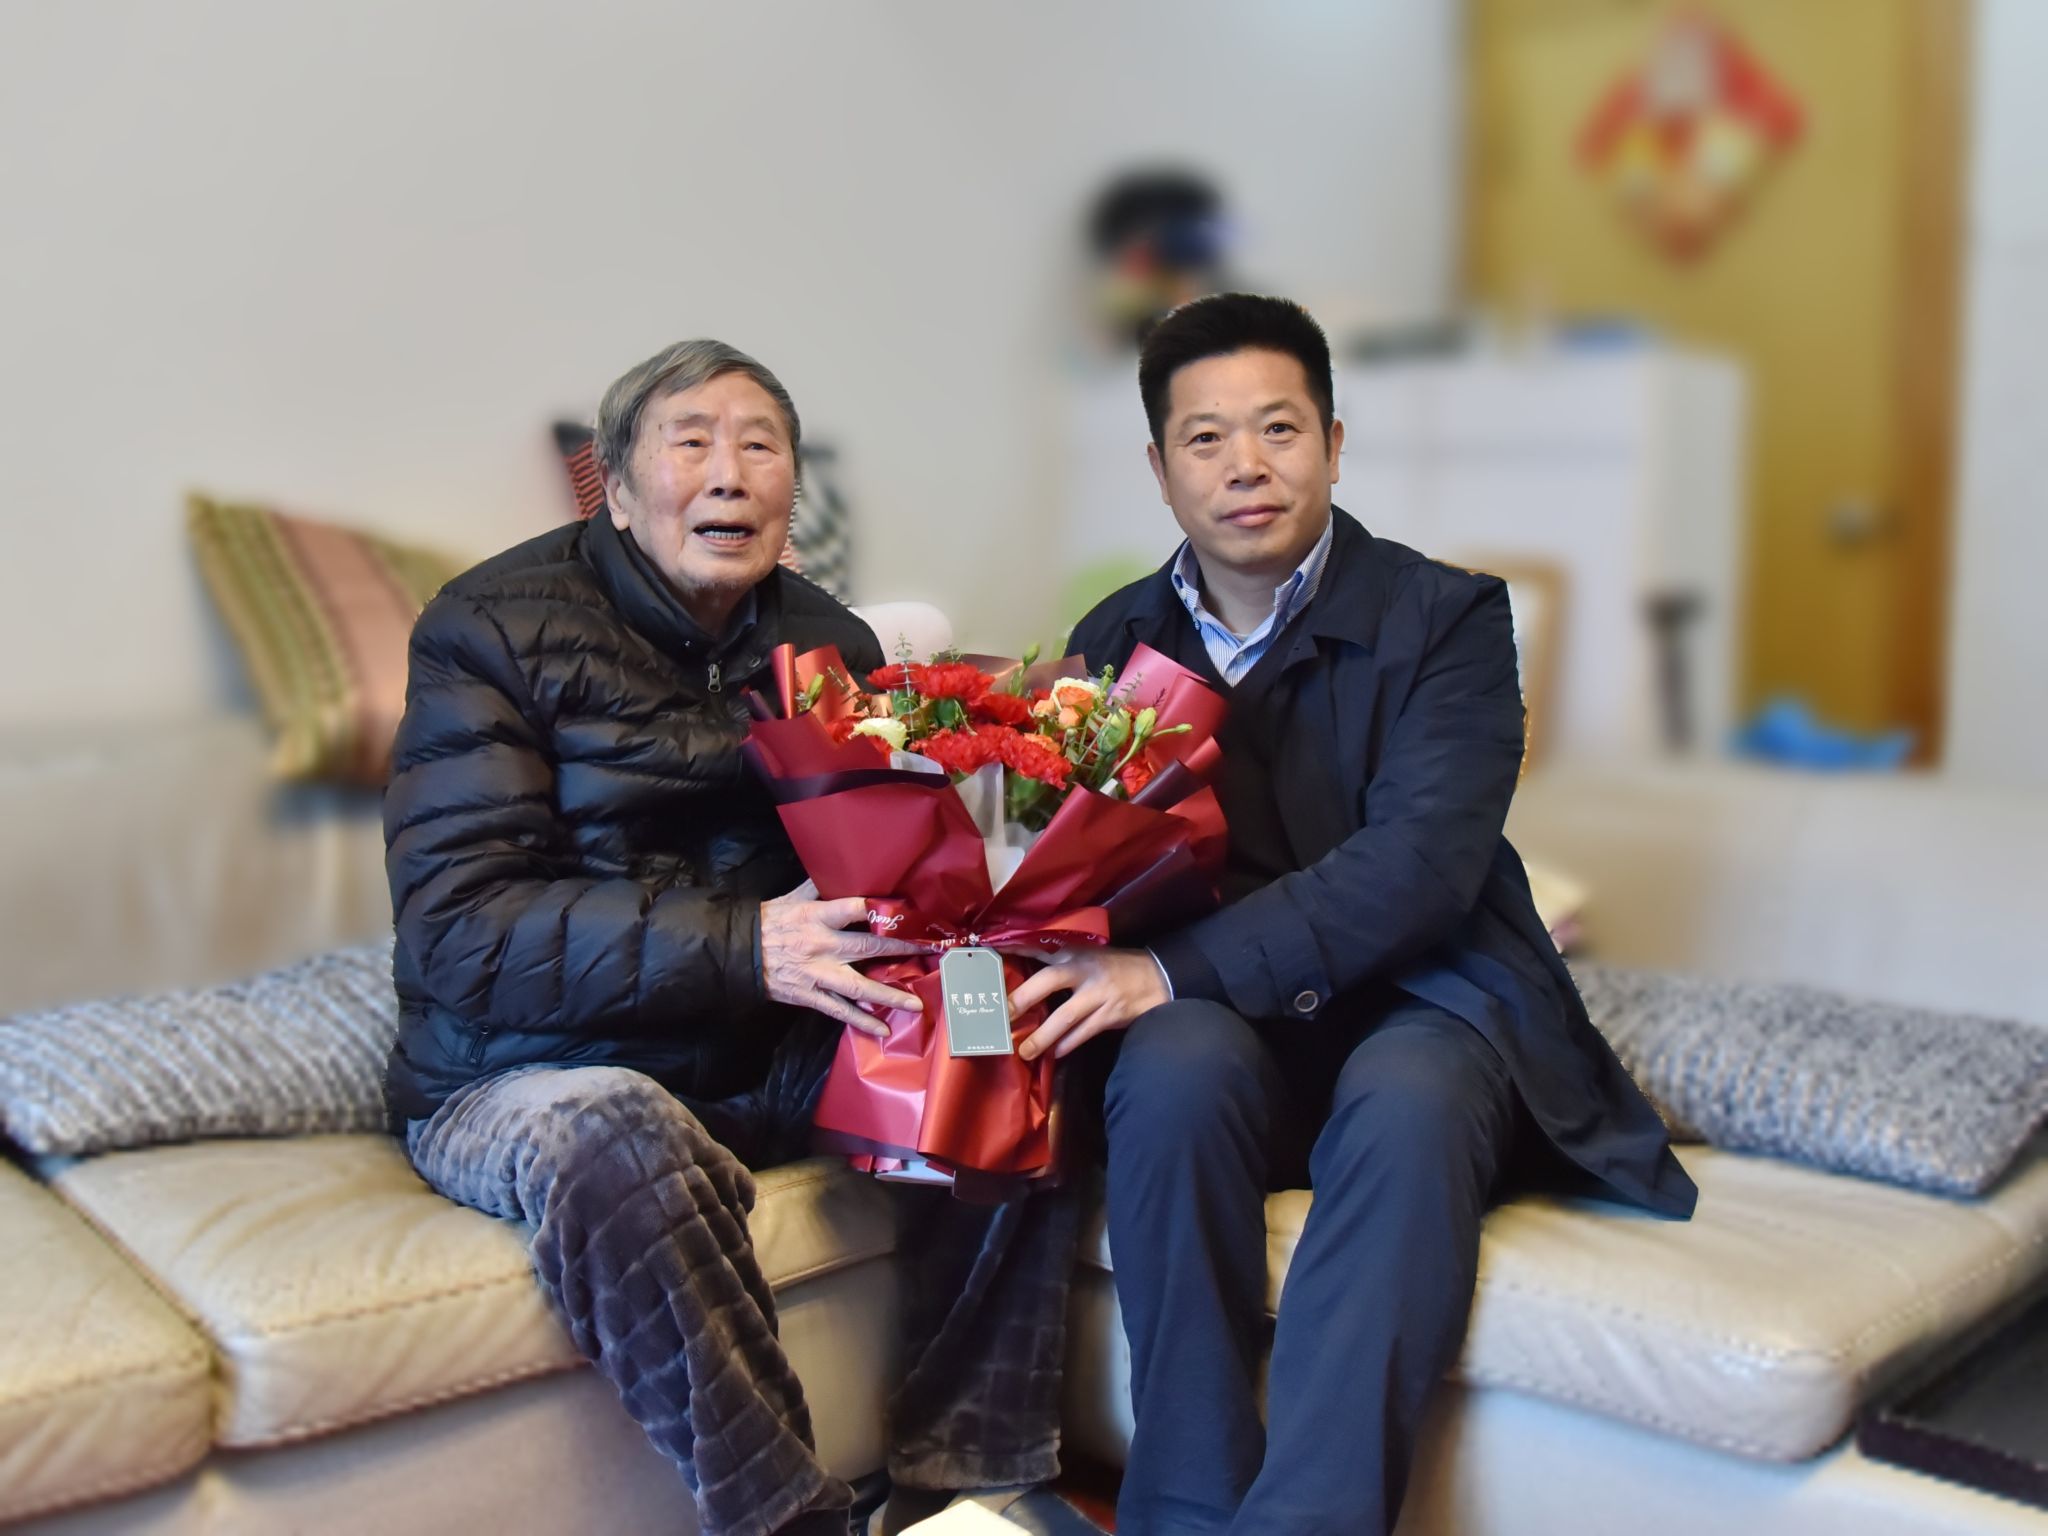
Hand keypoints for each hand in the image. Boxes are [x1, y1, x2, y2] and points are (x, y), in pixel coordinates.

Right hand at [760, 880, 926, 1037]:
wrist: (740, 952)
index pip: (853, 908)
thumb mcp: (793, 898)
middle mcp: (822, 945)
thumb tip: (843, 869)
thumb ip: (820, 887)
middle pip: (868, 946)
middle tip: (929, 952)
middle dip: (901, 949)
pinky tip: (883, 1028)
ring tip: (915, 1005)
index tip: (908, 910)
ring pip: (859, 986)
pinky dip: (862, 1021)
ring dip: (889, 995)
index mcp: (817, 916)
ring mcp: (818, 974)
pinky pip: (840, 1010)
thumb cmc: (769, 922)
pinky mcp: (810, 995)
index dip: (880, 909)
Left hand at [1006, 947, 1168, 1061]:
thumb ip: (1057, 963)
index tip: (990, 956)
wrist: (1156, 978)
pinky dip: (1067, 1045)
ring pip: (1065, 1017)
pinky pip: (1084, 1033)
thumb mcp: (1086, 956)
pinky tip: (1055, 1054)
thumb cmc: (1112, 968)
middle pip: (1048, 982)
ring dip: (1042, 1036)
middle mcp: (1083, 971)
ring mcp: (1098, 994)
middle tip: (1002, 1016)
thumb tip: (1021, 973)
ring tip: (1024, 1051)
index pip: (1038, 949)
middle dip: (1022, 999)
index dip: (1014, 951)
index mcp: (1073, 954)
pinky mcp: (1110, 1015)